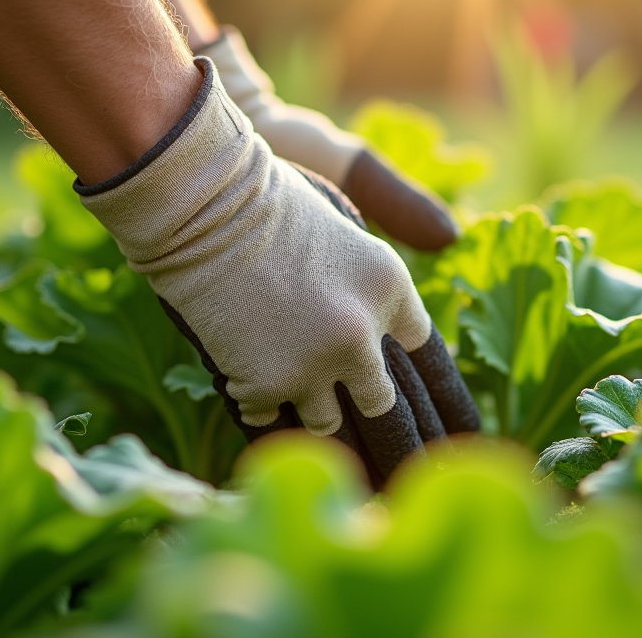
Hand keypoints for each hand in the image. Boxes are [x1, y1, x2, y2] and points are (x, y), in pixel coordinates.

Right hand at [79, 59, 479, 485]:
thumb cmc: (266, 198)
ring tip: (285, 382)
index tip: (432, 410)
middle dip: (364, 405)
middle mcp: (363, 335)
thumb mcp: (345, 217)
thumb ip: (384, 248)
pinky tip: (243, 370)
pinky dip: (257, 400)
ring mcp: (316, 367)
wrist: (202, 206)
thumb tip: (438, 251)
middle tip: (378, 443)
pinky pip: (269, 418)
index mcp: (390, 287)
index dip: (422, 377)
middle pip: (381, 401)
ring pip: (327, 421)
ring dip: (307, 405)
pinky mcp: (268, 387)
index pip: (425, 350)